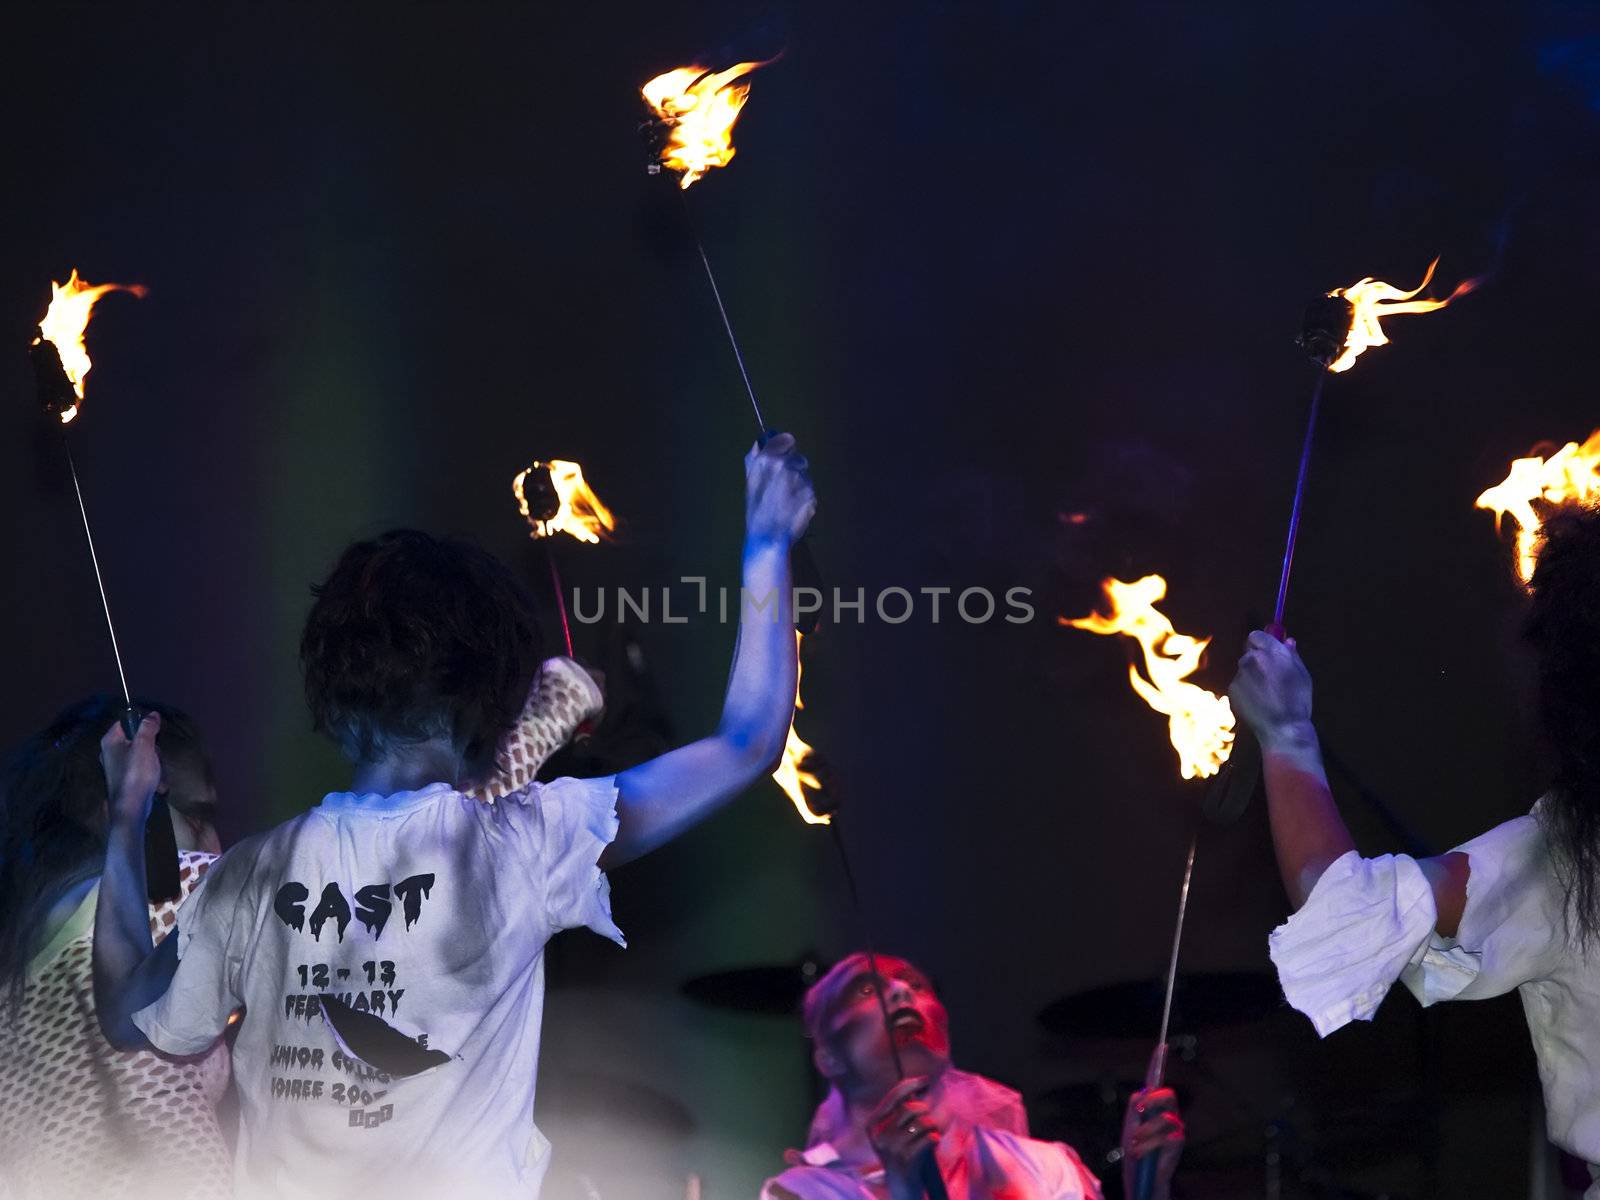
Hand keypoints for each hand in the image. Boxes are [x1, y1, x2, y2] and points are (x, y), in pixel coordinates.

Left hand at [100, 712, 161, 826]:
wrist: (132, 807)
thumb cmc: (136, 773)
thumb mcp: (144, 746)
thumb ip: (148, 728)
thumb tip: (152, 714)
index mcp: (110, 741)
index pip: (125, 722)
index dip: (141, 724)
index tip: (154, 732)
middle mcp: (110, 752)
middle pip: (137, 739)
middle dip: (152, 748)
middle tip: (156, 756)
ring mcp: (117, 767)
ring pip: (142, 755)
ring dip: (155, 763)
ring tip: (158, 773)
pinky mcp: (125, 779)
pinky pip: (141, 769)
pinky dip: (151, 774)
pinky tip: (157, 783)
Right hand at [744, 432, 815, 544]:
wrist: (768, 537)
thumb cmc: (755, 510)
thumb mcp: (749, 482)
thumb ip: (754, 458)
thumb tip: (760, 442)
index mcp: (769, 459)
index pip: (787, 439)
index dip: (785, 448)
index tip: (782, 458)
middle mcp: (788, 466)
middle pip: (797, 456)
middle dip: (791, 466)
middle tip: (782, 484)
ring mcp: (802, 480)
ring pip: (804, 473)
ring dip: (799, 481)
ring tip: (787, 498)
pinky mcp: (812, 493)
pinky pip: (809, 488)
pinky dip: (804, 494)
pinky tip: (794, 506)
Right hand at [866, 1076, 941, 1190]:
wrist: (902, 1189)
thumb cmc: (902, 1156)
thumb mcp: (894, 1134)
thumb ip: (901, 1113)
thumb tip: (919, 1087)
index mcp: (873, 1126)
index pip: (893, 1097)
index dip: (910, 1085)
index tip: (925, 1080)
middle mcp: (879, 1136)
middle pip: (910, 1108)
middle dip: (926, 1113)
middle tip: (929, 1124)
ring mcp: (892, 1148)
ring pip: (922, 1122)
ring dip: (933, 1127)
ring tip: (932, 1135)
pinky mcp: (906, 1160)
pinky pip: (928, 1138)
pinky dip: (935, 1138)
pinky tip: (933, 1143)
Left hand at [1121, 1086, 1183, 1197]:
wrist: (1140, 1175)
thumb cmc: (1136, 1149)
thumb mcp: (1131, 1127)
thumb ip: (1134, 1110)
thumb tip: (1139, 1094)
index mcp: (1159, 1111)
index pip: (1162, 1092)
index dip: (1154, 1088)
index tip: (1141, 1099)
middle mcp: (1170, 1117)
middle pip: (1169, 1096)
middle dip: (1153, 1100)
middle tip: (1139, 1110)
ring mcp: (1176, 1130)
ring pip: (1164, 1118)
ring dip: (1146, 1130)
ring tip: (1135, 1144)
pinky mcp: (1178, 1144)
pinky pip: (1165, 1137)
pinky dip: (1148, 1145)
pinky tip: (1140, 1153)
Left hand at [1228, 630, 1313, 749]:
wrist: (1283, 728)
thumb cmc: (1297, 701)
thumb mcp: (1302, 675)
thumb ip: (1292, 655)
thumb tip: (1287, 640)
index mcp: (1272, 652)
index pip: (1256, 635)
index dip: (1261, 643)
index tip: (1267, 651)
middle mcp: (1252, 659)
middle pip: (1249, 652)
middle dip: (1257, 659)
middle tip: (1269, 675)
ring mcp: (1240, 674)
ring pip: (1244, 669)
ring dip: (1252, 675)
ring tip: (1266, 693)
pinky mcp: (1232, 689)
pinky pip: (1239, 684)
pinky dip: (1245, 689)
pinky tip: (1258, 701)